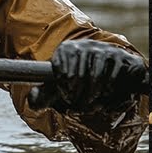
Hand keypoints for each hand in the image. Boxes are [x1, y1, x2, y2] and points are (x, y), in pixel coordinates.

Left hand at [28, 39, 146, 112]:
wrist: (109, 78)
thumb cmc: (78, 85)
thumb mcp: (57, 91)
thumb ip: (41, 97)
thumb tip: (32, 98)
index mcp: (66, 50)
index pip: (62, 74)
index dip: (64, 91)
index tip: (67, 98)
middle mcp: (84, 45)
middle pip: (79, 77)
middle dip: (79, 98)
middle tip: (79, 107)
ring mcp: (103, 49)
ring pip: (96, 77)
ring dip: (94, 97)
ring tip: (91, 104)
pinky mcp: (119, 56)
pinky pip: (113, 77)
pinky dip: (109, 92)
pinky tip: (105, 97)